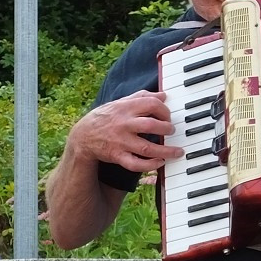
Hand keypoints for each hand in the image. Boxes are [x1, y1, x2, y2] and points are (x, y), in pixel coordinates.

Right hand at [67, 90, 183, 172]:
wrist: (83, 135)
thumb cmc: (106, 117)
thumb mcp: (120, 102)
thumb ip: (141, 97)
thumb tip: (163, 95)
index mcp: (126, 108)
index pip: (151, 104)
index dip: (165, 110)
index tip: (169, 116)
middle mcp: (124, 124)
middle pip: (152, 126)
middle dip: (167, 129)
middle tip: (172, 131)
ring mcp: (121, 142)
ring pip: (147, 148)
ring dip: (166, 151)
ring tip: (177, 152)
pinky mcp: (117, 156)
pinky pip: (136, 164)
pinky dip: (150, 165)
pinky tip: (160, 162)